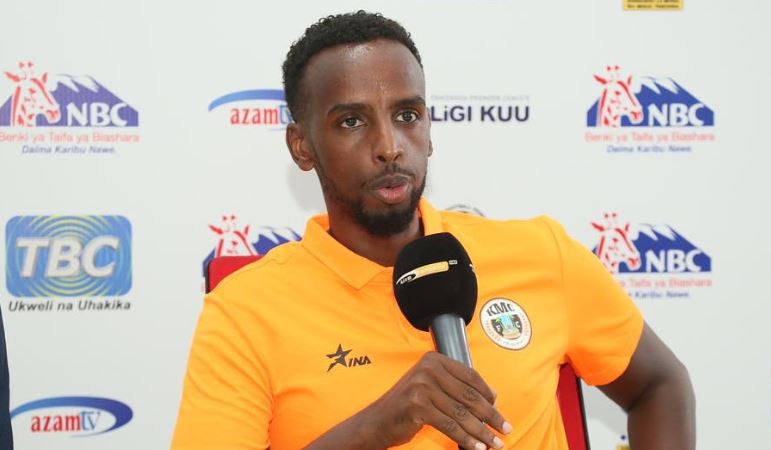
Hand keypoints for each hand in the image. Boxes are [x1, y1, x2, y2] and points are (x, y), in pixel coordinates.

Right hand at [364, 352, 511, 449]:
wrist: (378, 421)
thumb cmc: (408, 405)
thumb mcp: (431, 387)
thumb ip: (456, 387)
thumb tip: (493, 396)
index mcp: (434, 360)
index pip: (471, 376)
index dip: (489, 395)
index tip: (500, 409)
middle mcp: (428, 369)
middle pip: (469, 395)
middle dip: (491, 416)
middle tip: (506, 429)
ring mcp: (422, 387)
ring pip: (462, 414)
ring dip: (482, 432)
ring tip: (495, 443)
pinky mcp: (417, 407)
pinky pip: (450, 426)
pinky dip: (466, 439)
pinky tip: (477, 447)